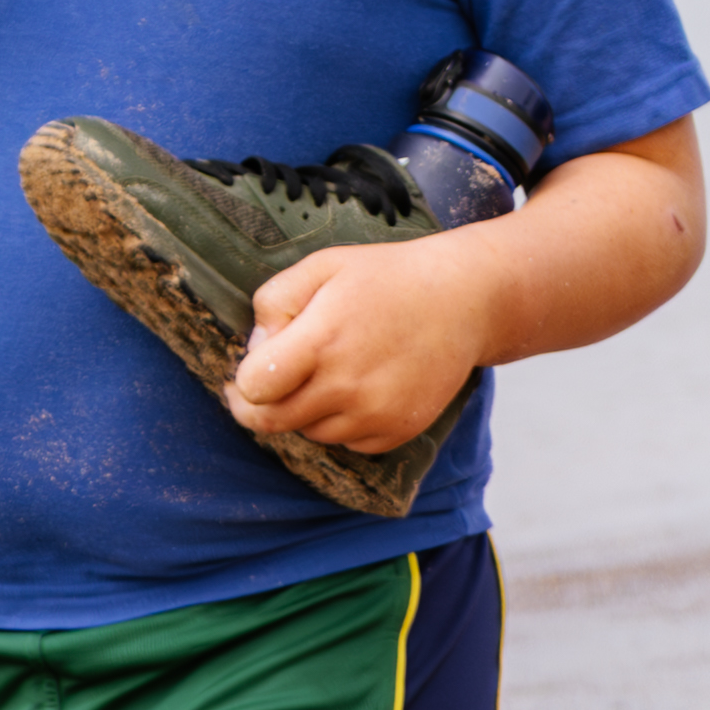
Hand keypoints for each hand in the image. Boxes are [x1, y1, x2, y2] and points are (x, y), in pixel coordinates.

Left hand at [224, 239, 499, 457]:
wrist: (466, 299)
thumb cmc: (388, 277)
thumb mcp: (323, 266)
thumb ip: (273, 302)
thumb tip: (257, 350)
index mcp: (321, 342)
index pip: (253, 388)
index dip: (243, 380)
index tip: (251, 370)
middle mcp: (347, 386)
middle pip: (271, 422)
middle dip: (257, 407)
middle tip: (262, 388)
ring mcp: (375, 413)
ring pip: (310, 433)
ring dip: (305, 412)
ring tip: (326, 375)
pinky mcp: (398, 430)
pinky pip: (348, 442)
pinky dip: (342, 423)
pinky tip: (357, 389)